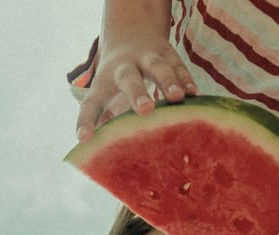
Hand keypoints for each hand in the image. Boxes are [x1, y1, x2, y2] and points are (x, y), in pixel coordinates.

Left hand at [76, 32, 196, 142]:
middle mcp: (123, 68)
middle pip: (128, 78)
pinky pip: (177, 65)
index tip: (84, 138)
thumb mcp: (103, 97)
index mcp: (103, 84)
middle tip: (145, 110)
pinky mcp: (167, 53)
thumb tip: (102, 160)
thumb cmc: (115, 82)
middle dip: (137, 93)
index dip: (86, 121)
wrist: (131, 31)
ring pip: (157, 67)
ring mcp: (146, 58)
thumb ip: (102, 124)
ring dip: (167, 81)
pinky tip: (194, 94)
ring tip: (176, 98)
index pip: (91, 103)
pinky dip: (185, 79)